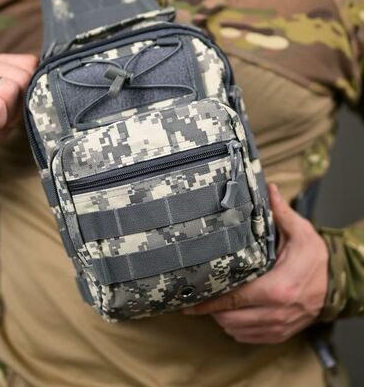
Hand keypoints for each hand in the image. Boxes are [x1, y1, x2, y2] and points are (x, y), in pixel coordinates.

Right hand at [0, 53, 37, 158]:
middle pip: (25, 77)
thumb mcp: (10, 105)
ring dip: (7, 115)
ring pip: (12, 91)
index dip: (31, 89)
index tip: (15, 105)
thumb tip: (52, 88)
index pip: (32, 63)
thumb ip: (26, 92)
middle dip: (20, 103)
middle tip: (2, 115)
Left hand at [183, 183, 328, 343]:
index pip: (235, 299)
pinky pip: (248, 338)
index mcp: (279, 287)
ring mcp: (278, 326)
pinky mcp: (280, 334)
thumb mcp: (301, 232)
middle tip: (199, 294)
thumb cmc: (315, 258)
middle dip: (210, 309)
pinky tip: (230, 313)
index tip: (190, 300)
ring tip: (212, 302)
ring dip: (220, 319)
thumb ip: (281, 213)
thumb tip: (268, 188)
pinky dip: (235, 328)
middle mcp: (277, 311)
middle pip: (230, 318)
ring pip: (236, 330)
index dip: (210, 301)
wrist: (337, 285)